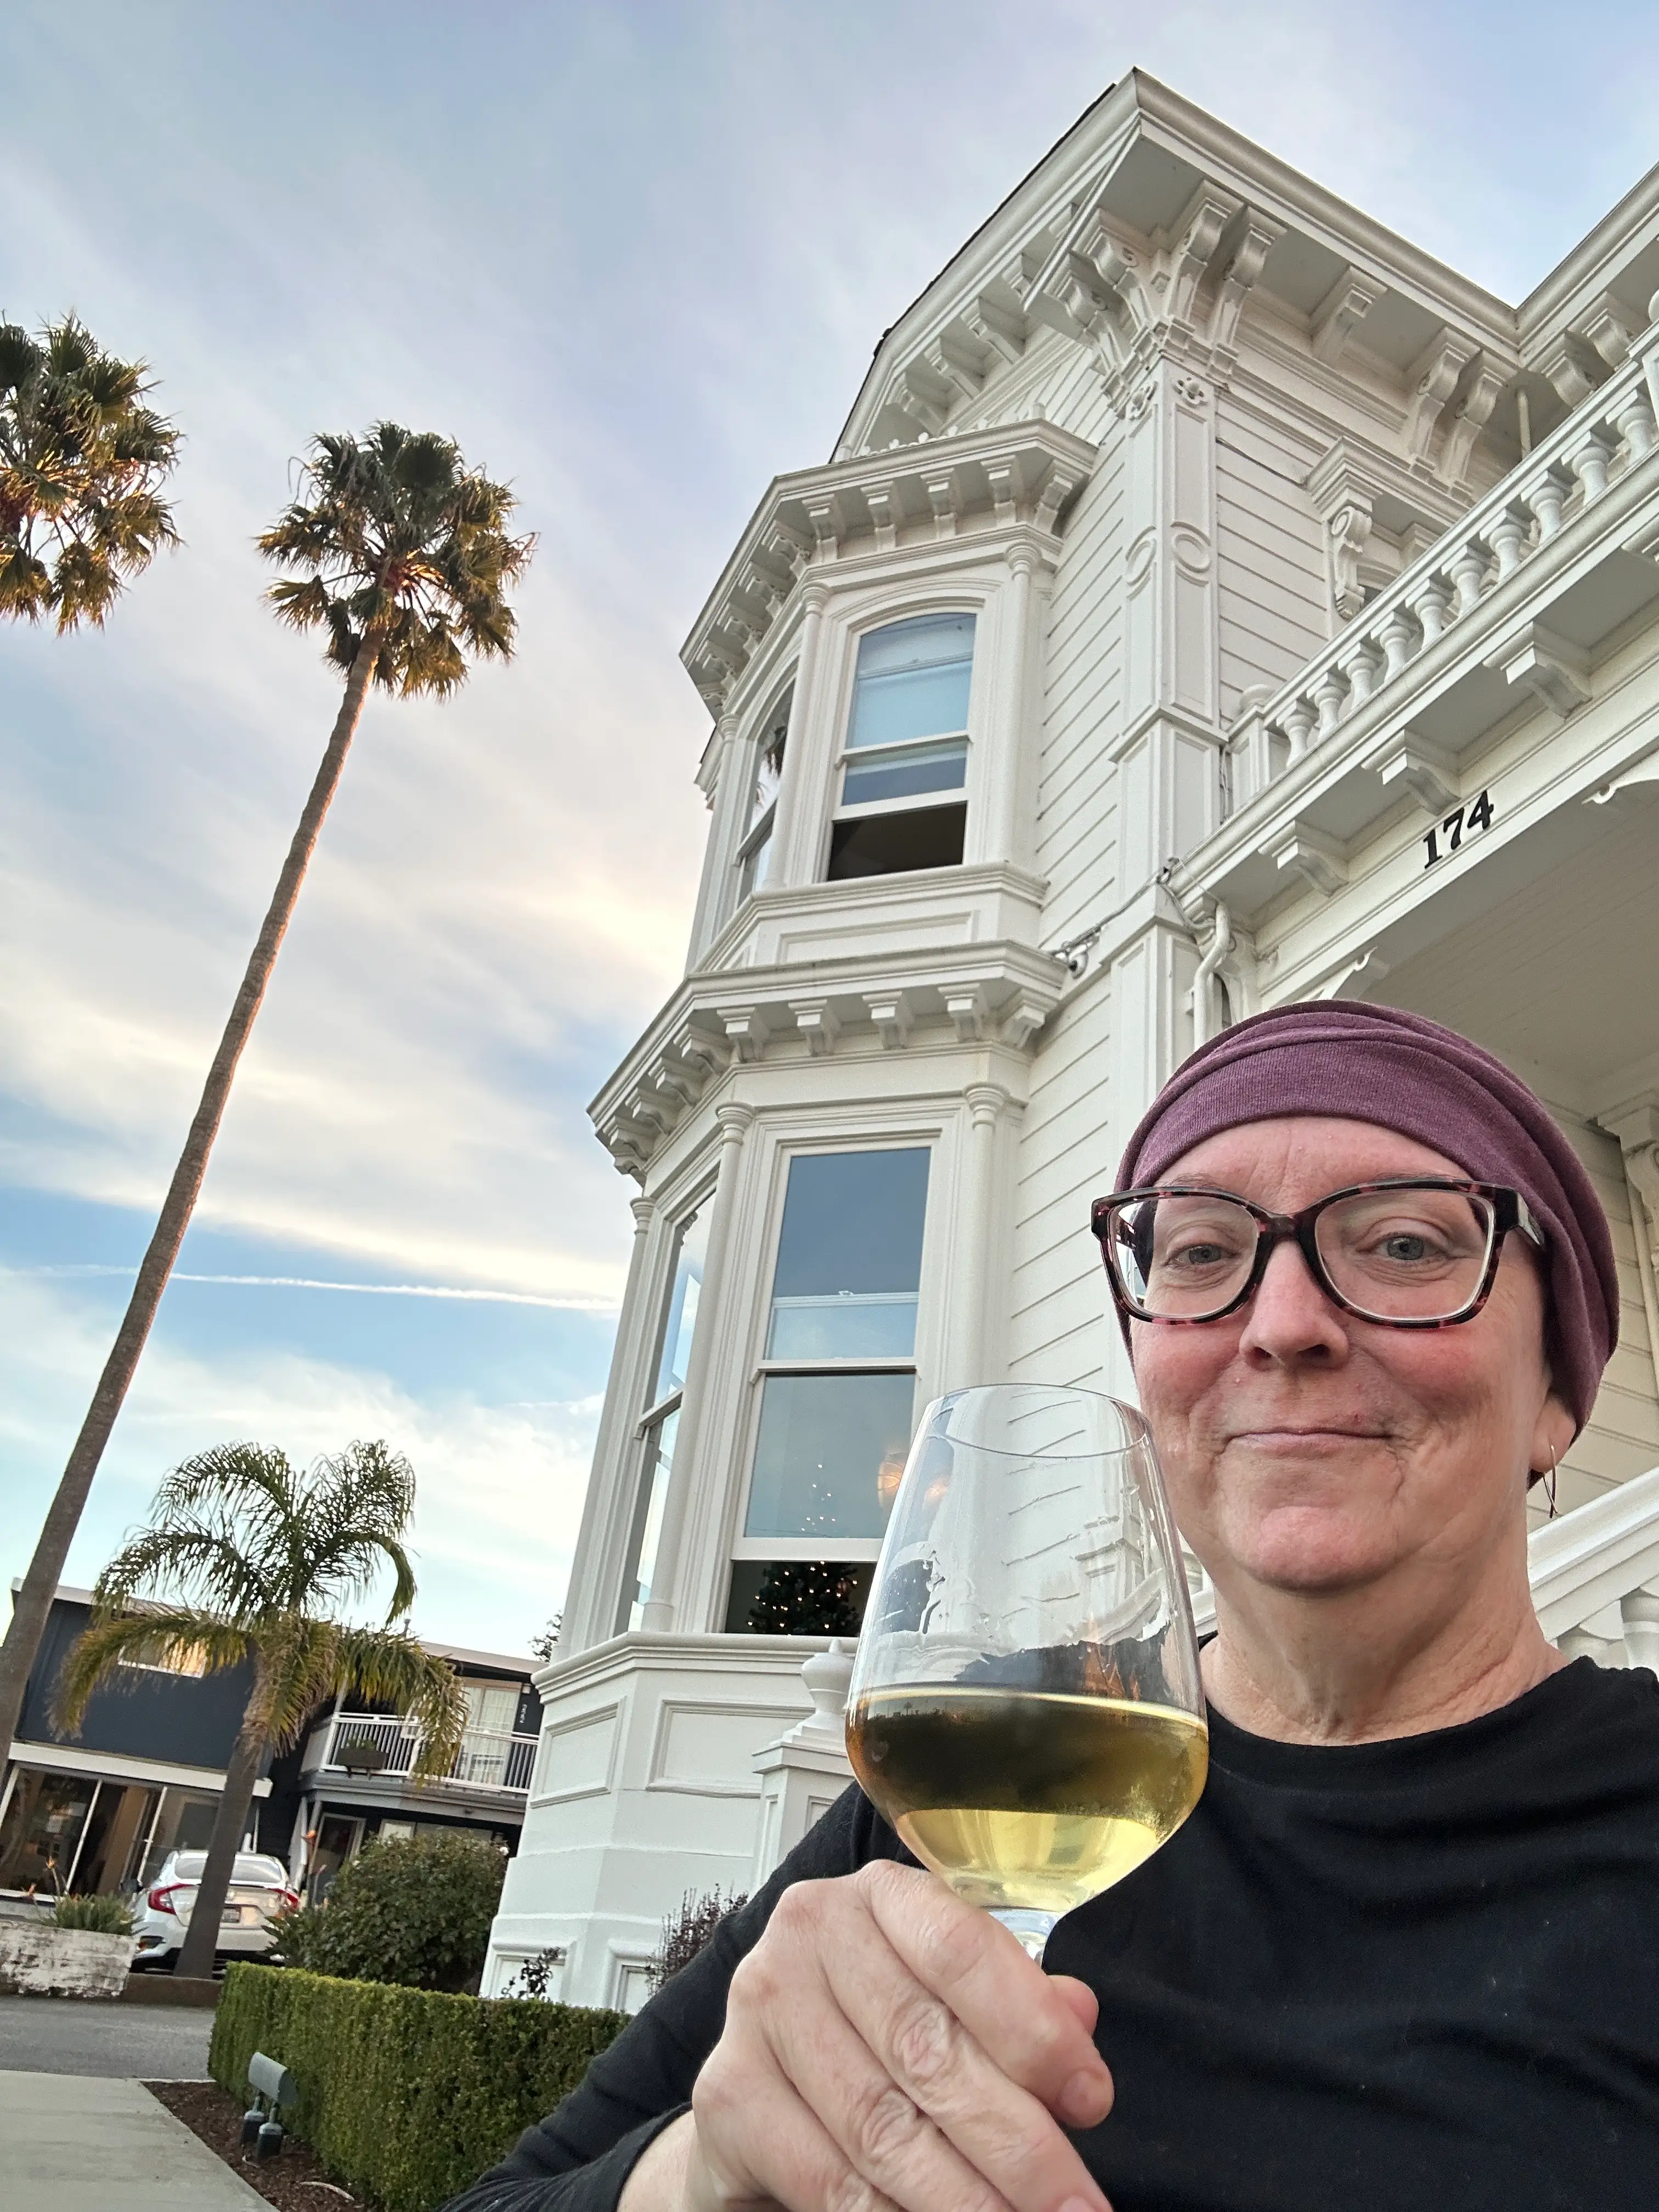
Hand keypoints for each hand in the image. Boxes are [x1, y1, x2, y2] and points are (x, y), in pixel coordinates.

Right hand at [625, 1860, 1114, 2211]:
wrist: (771, 2093)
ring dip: (967, 2199)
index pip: (962, 1948)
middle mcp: (809, 1932)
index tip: (1092, 2101)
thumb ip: (1018, 2007)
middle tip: (1079, 2205)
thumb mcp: (954, 2004)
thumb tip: (1080, 2016)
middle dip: (1017, 2142)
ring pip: (882, 2126)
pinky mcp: (726, 2094)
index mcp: (880, 1895)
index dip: (1034, 2029)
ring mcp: (758, 2009)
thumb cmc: (880, 2037)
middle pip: (927, 2048)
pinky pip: (828, 2178)